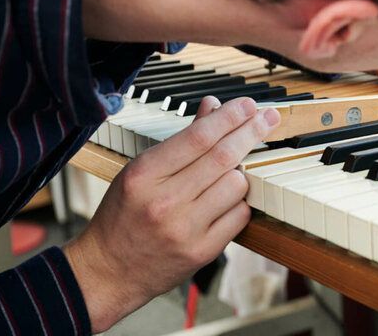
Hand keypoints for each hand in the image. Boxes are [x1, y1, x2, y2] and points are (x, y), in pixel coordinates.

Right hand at [63, 96, 279, 331]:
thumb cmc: (124, 214)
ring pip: (237, 185)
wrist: (109, 271)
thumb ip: (182, 140)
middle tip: (268, 118)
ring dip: (240, 173)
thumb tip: (213, 107)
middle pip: (223, 157)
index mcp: (145, 175)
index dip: (229, 117)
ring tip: (230, 173)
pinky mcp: (202, 251)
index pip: (199, 137)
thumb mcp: (141, 171)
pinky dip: (240, 202)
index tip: (248, 105)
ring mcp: (185, 229)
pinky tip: (228, 200)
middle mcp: (164, 201)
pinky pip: (240, 215)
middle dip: (251, 132)